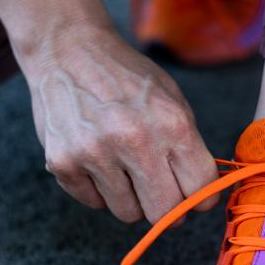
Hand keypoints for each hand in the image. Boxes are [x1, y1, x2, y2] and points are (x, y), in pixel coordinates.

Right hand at [20, 22, 218, 223]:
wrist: (67, 51)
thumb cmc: (126, 78)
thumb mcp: (171, 99)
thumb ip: (189, 147)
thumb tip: (201, 197)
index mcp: (170, 123)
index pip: (200, 189)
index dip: (200, 199)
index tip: (193, 196)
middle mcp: (133, 140)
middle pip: (164, 214)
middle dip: (166, 209)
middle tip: (160, 192)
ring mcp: (94, 153)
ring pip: (128, 214)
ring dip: (130, 198)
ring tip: (123, 166)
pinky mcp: (62, 163)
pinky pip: (94, 203)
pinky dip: (99, 190)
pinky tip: (96, 159)